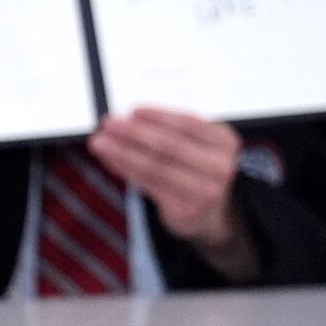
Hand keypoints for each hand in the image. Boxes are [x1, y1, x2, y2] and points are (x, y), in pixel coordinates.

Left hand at [87, 108, 251, 274]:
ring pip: (155, 166)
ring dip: (122, 152)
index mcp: (225, 142)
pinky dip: (125, 169)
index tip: (133, 111)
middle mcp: (220, 166)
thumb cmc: (195, 171)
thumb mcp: (195, 146)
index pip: (190, 124)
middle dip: (134, 133)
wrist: (209, 214)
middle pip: (170, 145)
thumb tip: (127, 120)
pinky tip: (109, 159)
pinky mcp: (186, 209)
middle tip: (108, 123)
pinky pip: (148, 184)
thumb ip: (169, 132)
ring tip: (99, 142)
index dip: (160, 116)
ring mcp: (205, 190)